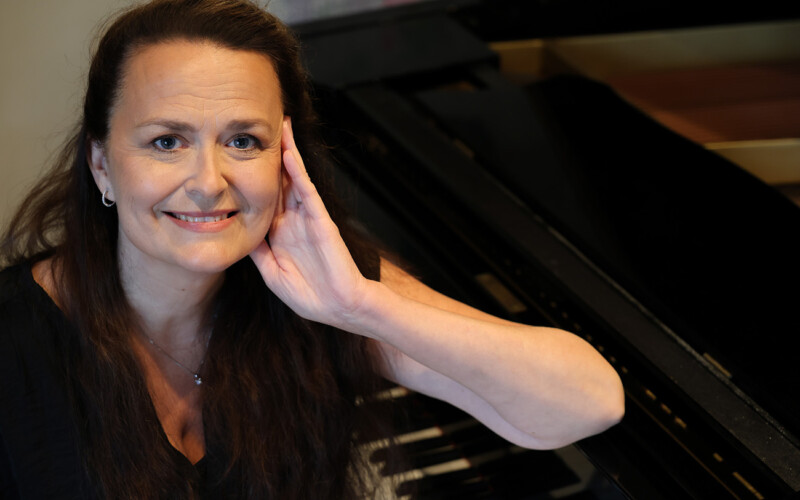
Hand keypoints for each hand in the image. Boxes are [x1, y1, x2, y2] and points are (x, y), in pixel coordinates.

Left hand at [249, 117, 369, 327]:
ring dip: (287, 153)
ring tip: (280, 128)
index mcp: (280, 234)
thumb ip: (258, 253)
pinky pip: (307, 192)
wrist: (339, 308)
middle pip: (279, 181)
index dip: (253, 178)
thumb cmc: (311, 296)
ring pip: (294, 179)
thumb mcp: (273, 274)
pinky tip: (288, 155)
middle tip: (261, 128)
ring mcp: (308, 219)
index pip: (265, 199)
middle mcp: (293, 221)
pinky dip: (297, 173)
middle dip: (272, 156)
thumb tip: (236, 234)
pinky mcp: (321, 221)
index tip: (239, 158)